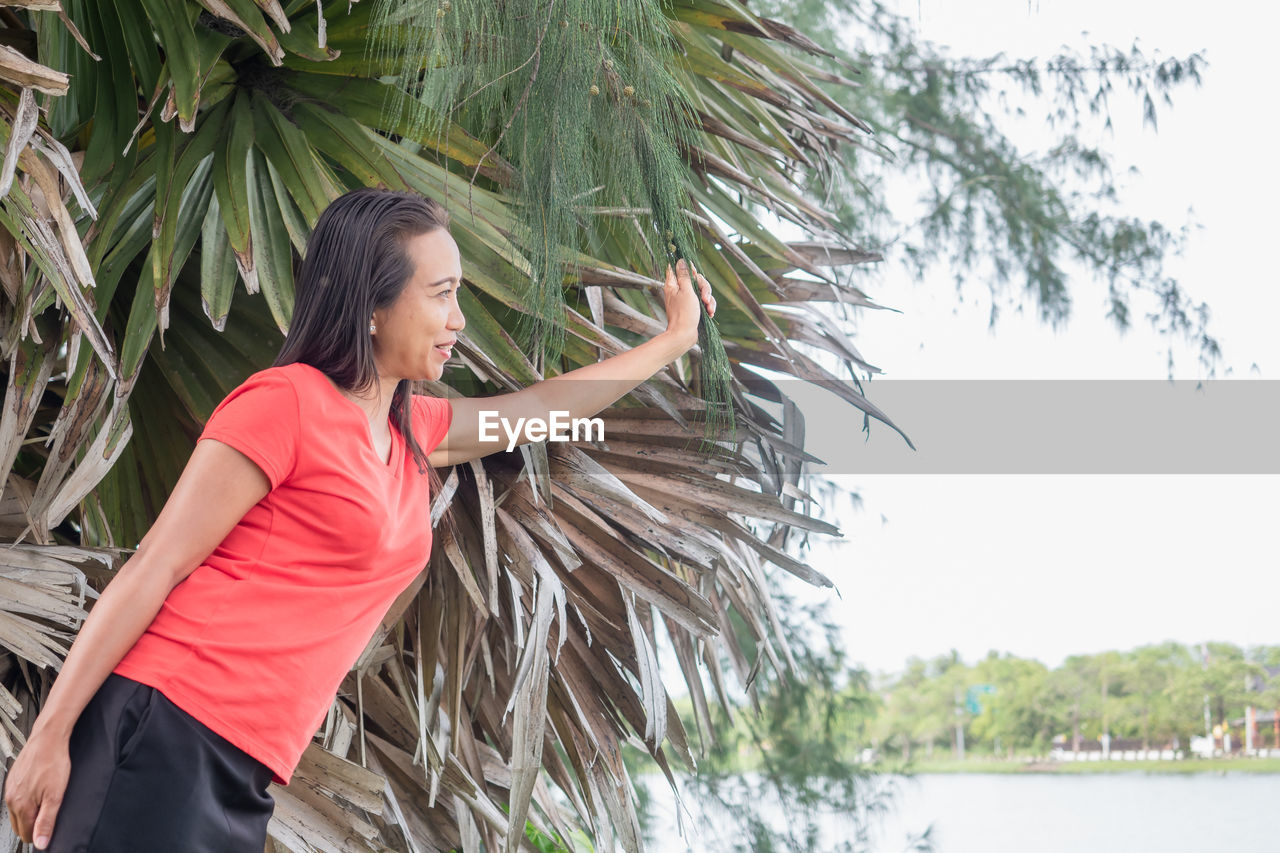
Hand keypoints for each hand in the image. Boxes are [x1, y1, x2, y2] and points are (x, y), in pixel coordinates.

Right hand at [4, 727, 70, 848]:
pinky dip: (26, 802)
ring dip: (29, 814)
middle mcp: (11, 799)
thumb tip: (41, 843)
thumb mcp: (56, 795)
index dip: (38, 836)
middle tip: (48, 819)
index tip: (48, 833)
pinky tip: (38, 793)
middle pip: (19, 826)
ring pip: (17, 813)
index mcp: (21, 805)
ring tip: (45, 804)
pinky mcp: (12, 780)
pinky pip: (16, 799)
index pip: (26, 834)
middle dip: (33, 827)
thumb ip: (47, 821)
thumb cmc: (53, 762)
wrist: (48, 739)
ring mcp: (10, 789)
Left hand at [662, 258, 715, 348]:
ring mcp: (686, 300)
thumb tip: (680, 260)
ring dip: (709, 299)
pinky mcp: (693, 308)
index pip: (679, 268)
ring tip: (709, 309)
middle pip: (696, 280)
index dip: (689, 269)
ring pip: (702, 291)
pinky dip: (708, 307)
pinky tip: (710, 313)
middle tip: (705, 298)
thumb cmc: (684, 313)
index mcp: (673, 284)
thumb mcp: (686, 290)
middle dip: (705, 288)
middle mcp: (679, 291)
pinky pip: (703, 302)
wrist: (684, 335)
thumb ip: (685, 275)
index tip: (694, 276)